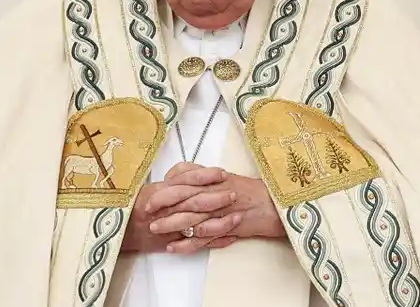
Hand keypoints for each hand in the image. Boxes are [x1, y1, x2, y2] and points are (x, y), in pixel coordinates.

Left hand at [128, 162, 286, 254]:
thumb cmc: (249, 191)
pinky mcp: (225, 229)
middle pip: (185, 196)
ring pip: (191, 217)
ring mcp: (220, 212)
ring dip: (171, 224)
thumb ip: (202, 175)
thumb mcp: (225, 177)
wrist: (273, 206)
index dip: (168, 185)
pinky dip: (187, 244)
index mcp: (214, 179)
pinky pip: (203, 238)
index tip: (153, 190)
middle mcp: (216, 193)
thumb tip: (179, 172)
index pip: (187, 178)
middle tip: (146, 210)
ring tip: (156, 229)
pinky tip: (174, 247)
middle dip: (163, 203)